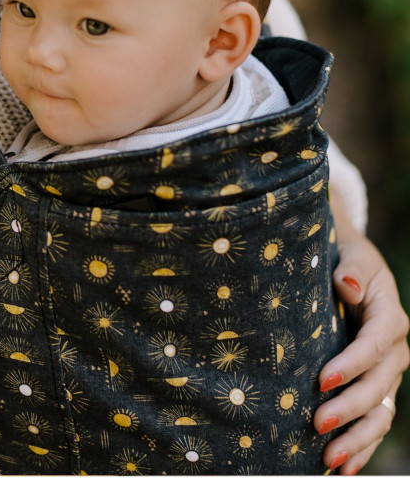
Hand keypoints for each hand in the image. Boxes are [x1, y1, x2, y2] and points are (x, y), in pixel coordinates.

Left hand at [314, 218, 408, 474]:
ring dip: (357, 439)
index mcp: (389, 317)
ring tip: (329, 459)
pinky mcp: (376, 388)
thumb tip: (347, 284)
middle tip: (316, 424)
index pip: (375, 345)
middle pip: (378, 386)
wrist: (351, 269)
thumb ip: (352, 268)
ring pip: (380, 413)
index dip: (352, 364)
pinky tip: (344, 468)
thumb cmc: (346, 259)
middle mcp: (394, 351)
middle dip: (349, 409)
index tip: (321, 380)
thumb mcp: (353, 254)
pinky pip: (375, 422)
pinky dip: (362, 447)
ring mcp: (388, 374)